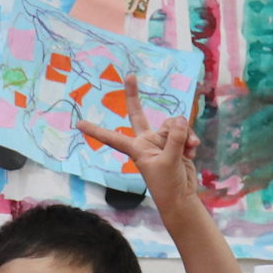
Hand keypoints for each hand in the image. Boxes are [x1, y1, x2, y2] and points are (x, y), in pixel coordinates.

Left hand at [78, 71, 199, 202]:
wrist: (182, 197)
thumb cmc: (168, 185)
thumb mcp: (169, 160)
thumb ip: (174, 138)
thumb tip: (179, 118)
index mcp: (136, 149)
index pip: (112, 137)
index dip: (96, 131)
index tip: (78, 123)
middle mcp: (146, 142)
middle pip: (138, 114)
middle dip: (133, 96)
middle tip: (130, 75)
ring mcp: (161, 141)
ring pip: (173, 125)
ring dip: (184, 135)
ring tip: (190, 149)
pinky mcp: (176, 143)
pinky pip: (184, 132)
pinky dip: (190, 140)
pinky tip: (193, 151)